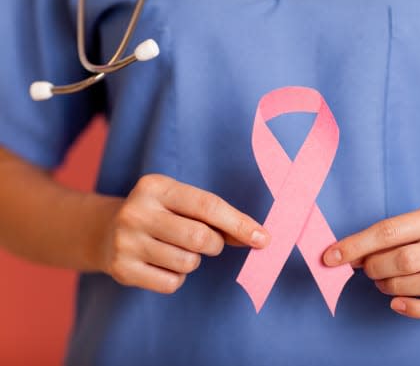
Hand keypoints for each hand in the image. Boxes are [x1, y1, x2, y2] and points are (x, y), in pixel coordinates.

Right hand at [99, 174, 269, 293]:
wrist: (105, 231)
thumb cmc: (160, 215)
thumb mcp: (181, 203)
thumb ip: (216, 217)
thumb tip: (257, 237)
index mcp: (155, 186)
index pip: (207, 206)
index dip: (239, 224)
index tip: (262, 239)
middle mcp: (136, 211)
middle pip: (200, 238)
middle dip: (215, 245)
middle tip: (209, 242)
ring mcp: (126, 241)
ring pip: (188, 263)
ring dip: (193, 260)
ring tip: (176, 249)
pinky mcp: (122, 269)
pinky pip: (171, 283)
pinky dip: (176, 277)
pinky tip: (162, 263)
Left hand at [323, 203, 419, 318]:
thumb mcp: (416, 224)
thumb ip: (385, 237)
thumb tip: (344, 254)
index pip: (389, 230)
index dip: (356, 246)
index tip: (330, 257)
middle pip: (406, 259)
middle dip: (376, 267)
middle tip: (367, 270)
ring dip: (393, 287)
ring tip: (384, 283)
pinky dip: (413, 308)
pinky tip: (397, 303)